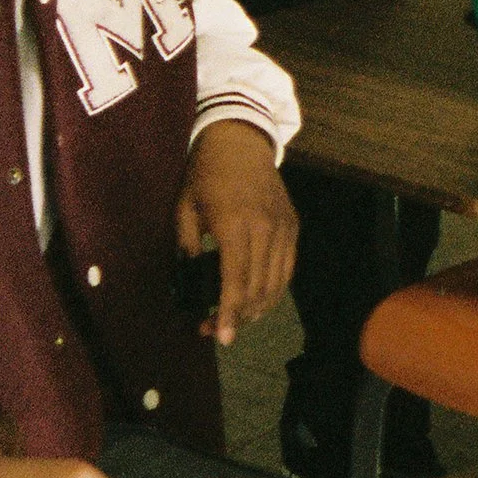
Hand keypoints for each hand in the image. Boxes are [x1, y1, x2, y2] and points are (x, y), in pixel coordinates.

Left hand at [176, 121, 296, 343]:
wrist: (240, 140)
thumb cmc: (205, 174)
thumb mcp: (184, 209)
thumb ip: (187, 247)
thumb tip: (189, 281)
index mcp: (235, 226)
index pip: (236, 282)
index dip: (228, 314)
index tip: (219, 337)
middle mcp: (266, 230)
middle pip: (257, 288)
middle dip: (238, 317)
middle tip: (215, 330)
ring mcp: (284, 228)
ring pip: (277, 283)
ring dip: (257, 308)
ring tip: (235, 319)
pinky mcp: (293, 225)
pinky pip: (288, 267)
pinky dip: (274, 289)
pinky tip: (257, 299)